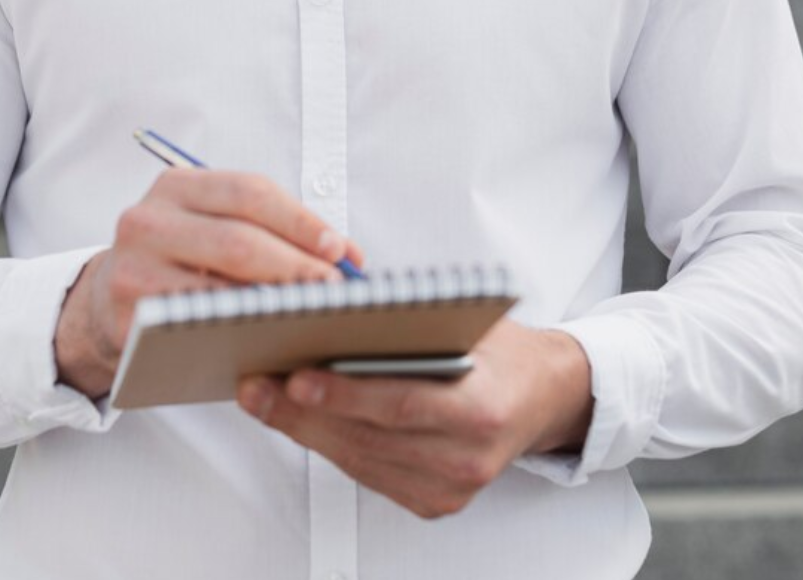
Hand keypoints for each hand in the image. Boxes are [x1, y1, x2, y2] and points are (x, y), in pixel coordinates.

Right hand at [55, 169, 362, 397]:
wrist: (107, 303)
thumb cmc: (182, 261)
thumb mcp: (215, 228)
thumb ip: (275, 231)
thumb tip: (348, 256)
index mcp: (177, 185)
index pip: (250, 192)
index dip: (300, 220)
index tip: (338, 248)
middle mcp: (148, 218)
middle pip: (239, 239)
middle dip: (296, 266)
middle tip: (335, 290)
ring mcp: (132, 268)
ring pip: (218, 285)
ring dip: (274, 302)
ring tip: (313, 313)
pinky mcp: (128, 316)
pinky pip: (195, 324)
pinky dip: (238, 329)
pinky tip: (269, 334)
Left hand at [237, 318, 592, 518]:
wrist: (545, 396)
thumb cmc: (504, 352)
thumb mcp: (468, 320)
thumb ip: (411, 320)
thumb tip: (337, 302)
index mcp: (481, 409)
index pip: (400, 404)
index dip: (344, 395)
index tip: (295, 377)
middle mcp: (466, 457)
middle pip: (368, 437)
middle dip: (302, 411)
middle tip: (258, 383)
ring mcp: (449, 487)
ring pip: (359, 460)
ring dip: (305, 430)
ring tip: (266, 396)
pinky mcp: (434, 501)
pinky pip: (369, 474)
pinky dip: (331, 445)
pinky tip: (302, 420)